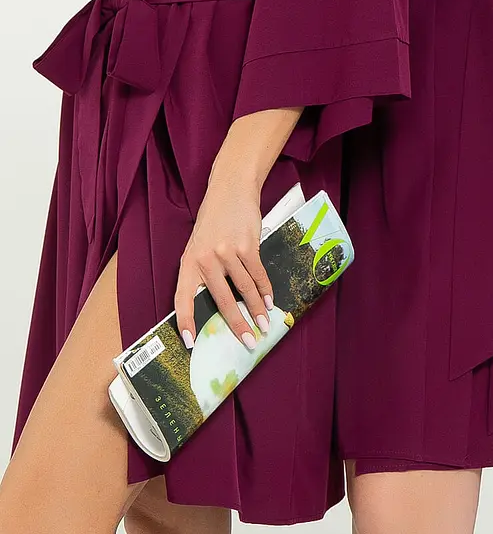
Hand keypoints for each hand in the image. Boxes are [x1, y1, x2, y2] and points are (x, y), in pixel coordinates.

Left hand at [174, 165, 274, 352]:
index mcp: (188, 262)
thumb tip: (217, 306)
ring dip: (256, 310)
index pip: (182, 298)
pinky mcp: (247, 246)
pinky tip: (270, 302)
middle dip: (236, 325)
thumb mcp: (199, 246)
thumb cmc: (214, 221)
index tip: (191, 342)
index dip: (185, 321)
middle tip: (247, 342)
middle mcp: (205, 259)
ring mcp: (226, 252)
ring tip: (263, 325)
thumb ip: (203, 272)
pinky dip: (265, 290)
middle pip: (221, 300)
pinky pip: (257, 275)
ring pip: (243, 290)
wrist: (230, 190)